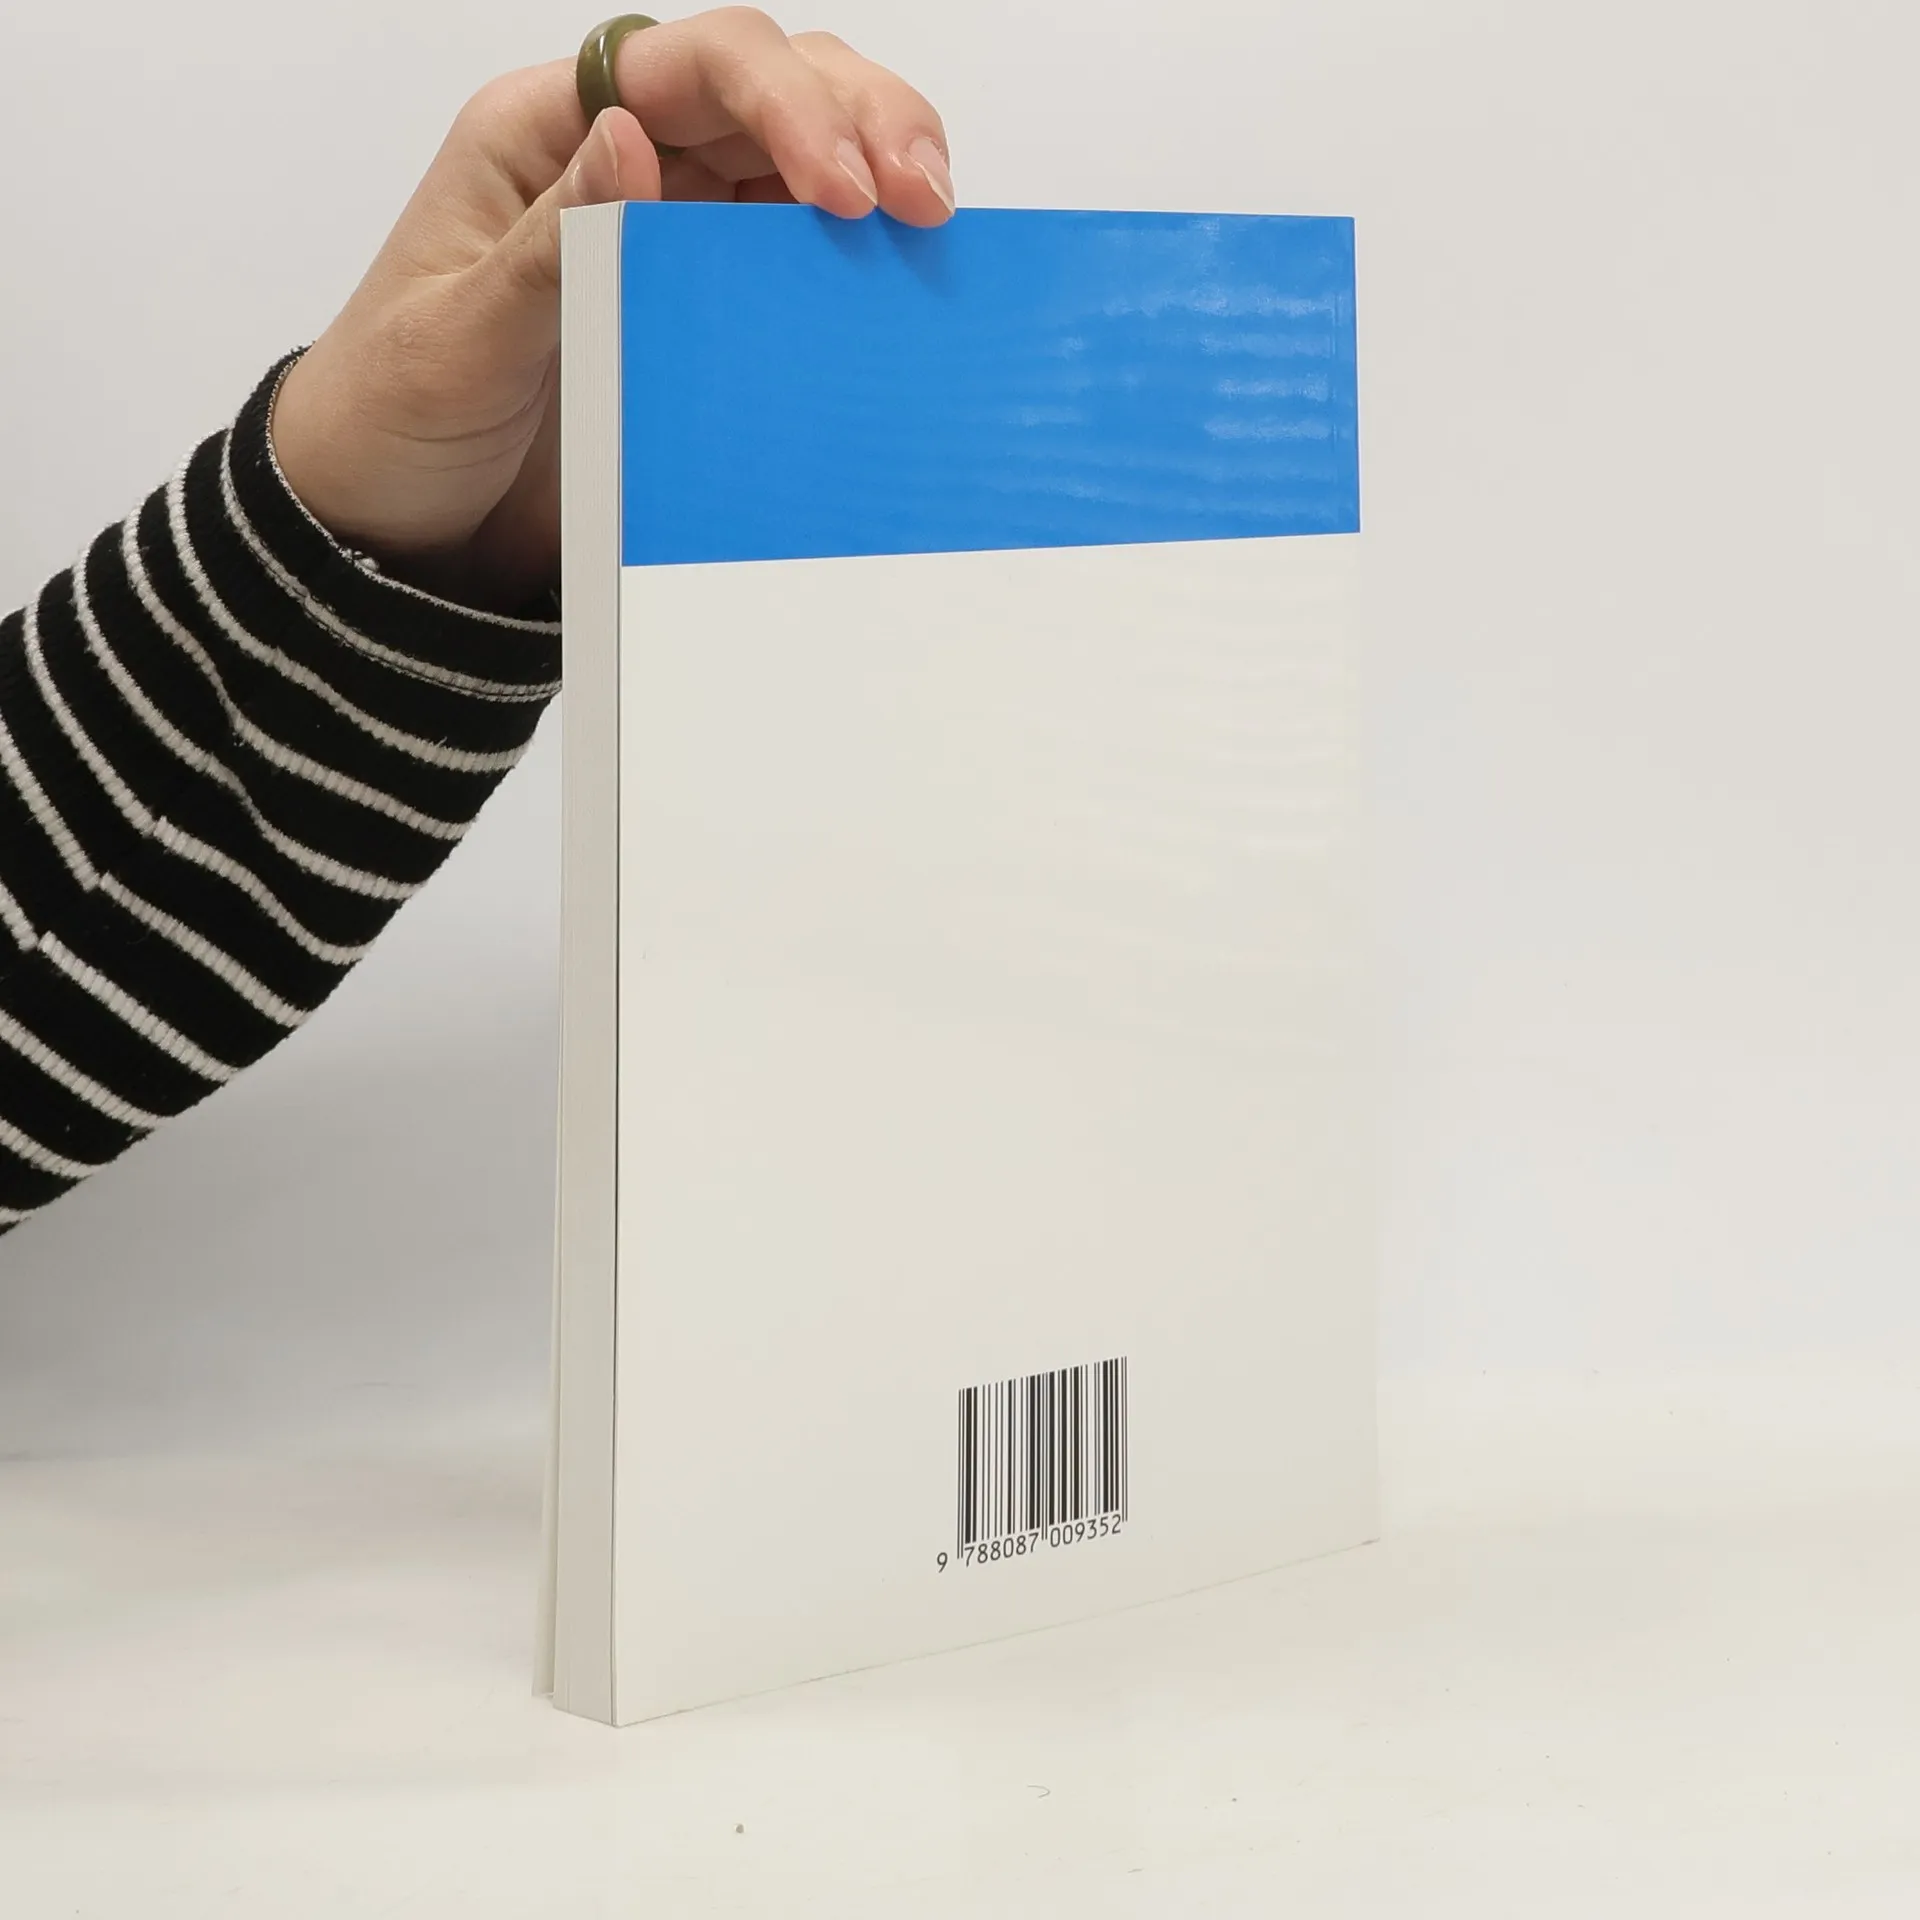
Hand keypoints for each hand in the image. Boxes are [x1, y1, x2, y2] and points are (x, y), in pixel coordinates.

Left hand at [271, 9, 953, 612]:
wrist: (392, 529)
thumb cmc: (391, 420)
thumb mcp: (456, 339)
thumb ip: (548, 245)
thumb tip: (631, 138)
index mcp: (543, 137)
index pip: (690, 66)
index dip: (787, 104)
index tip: (848, 189)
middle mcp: (617, 165)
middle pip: (767, 88)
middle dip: (861, 120)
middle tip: (926, 200)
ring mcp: (667, 236)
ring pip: (796, 161)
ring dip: (877, 172)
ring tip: (933, 228)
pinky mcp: (698, 313)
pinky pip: (789, 261)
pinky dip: (854, 265)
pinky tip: (896, 288)